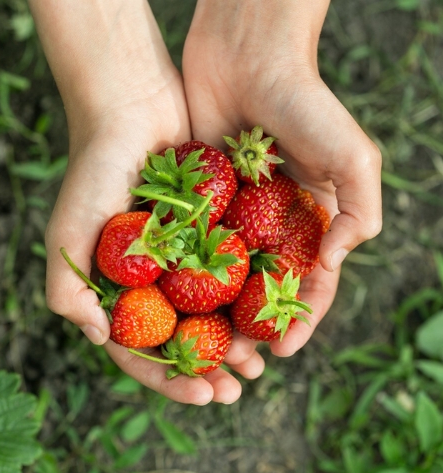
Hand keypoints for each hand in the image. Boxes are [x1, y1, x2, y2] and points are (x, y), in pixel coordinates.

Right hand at [31, 0, 264, 404]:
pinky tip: (272, 315)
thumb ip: (66, 288)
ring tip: (260, 363)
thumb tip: (100, 339)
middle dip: (207, 372)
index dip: (168, 380)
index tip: (204, 396)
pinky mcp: (209, 232)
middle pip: (178, 341)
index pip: (137, 350)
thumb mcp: (68, 232)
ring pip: (210, 314)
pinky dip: (249, 298)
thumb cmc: (93, 169)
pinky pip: (233, 273)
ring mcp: (178, 258)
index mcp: (111, 288)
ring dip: (233, 343)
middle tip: (239, 390)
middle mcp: (146, 280)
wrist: (133, 106)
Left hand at [182, 0, 381, 357]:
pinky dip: (181, 275)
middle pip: (259, 290)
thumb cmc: (306, 103)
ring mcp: (231, 213)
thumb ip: (359, 211)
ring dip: (213, 314)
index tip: (280, 352)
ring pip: (220, 277)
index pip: (308, 283)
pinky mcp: (195, 200)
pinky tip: (170, 304)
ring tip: (202, 345)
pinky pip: (187, 245)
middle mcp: (271, 223)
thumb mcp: (352, 156)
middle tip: (233, 361)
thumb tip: (331, 264)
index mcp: (311, 219)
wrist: (246, 55)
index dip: (299, 320)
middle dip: (250, 327)